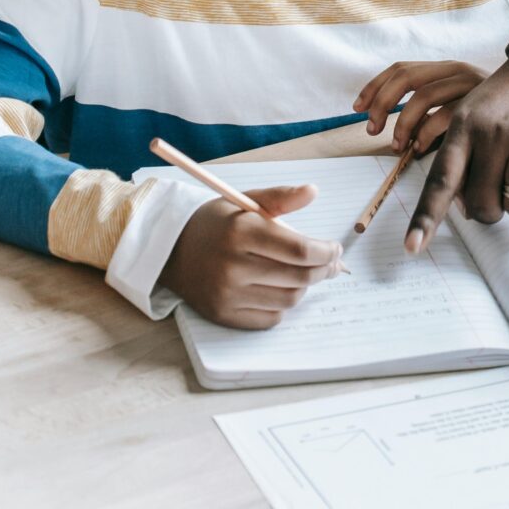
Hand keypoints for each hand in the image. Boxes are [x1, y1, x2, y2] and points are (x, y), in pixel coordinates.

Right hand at [161, 185, 343, 329]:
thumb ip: (281, 197)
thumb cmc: (217, 223)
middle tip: (332, 262)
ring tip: (308, 272)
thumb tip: (313, 191)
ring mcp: (228, 295)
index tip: (336, 248)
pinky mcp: (224, 315)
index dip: (325, 251)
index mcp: (242, 232)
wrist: (173, 250)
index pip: (298, 249)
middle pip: (298, 277)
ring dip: (305, 286)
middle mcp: (233, 267)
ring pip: (288, 299)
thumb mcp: (246, 200)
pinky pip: (270, 318)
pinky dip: (283, 304)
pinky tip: (283, 288)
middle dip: (324, 269)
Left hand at [354, 60, 487, 154]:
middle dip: (382, 102)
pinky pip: (446, 115)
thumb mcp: (460, 108)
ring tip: (397, 146)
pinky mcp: (483, 103)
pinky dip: (426, 133)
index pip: (402, 68)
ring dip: (402, 123)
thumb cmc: (498, 113)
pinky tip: (421, 150)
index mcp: (447, 68)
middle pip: (407, 76)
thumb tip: (396, 140)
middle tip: (371, 129)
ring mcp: (471, 85)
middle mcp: (457, 70)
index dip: (375, 86)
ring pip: (424, 95)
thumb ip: (433, 116)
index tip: (357, 107)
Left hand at [404, 57, 508, 253]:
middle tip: (505, 184)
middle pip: (484, 206)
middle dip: (494, 208)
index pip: (441, 180)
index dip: (426, 218)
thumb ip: (462, 159)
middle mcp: (492, 131)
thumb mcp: (473, 116)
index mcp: (463, 126)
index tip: (412, 247)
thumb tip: (463, 207)